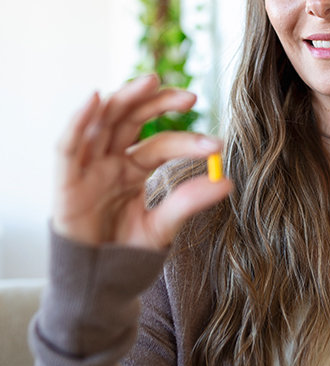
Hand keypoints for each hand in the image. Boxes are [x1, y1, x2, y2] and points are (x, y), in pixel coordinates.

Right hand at [53, 74, 231, 248]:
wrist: (99, 283)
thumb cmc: (128, 251)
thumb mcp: (163, 225)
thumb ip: (188, 202)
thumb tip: (226, 181)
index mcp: (135, 167)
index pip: (161, 144)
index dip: (186, 141)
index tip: (216, 145)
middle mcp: (112, 159)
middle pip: (132, 119)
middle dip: (157, 102)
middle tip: (190, 97)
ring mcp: (89, 167)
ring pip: (103, 121)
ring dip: (125, 98)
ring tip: (150, 81)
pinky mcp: (66, 180)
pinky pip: (68, 145)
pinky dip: (78, 121)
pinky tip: (95, 99)